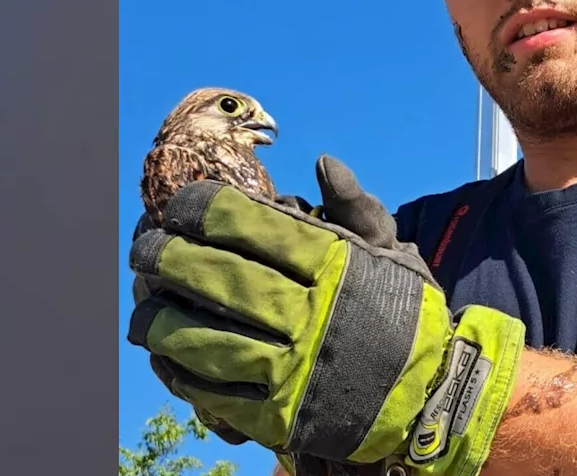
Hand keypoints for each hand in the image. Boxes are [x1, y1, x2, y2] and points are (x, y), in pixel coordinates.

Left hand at [126, 155, 526, 474]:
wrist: (432, 392)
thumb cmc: (404, 310)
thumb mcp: (391, 251)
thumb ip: (354, 206)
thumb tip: (323, 162)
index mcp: (333, 264)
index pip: (246, 223)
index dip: (199, 209)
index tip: (180, 206)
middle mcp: (308, 313)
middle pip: (212, 276)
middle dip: (164, 257)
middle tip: (144, 249)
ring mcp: (291, 368)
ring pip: (199, 338)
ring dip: (158, 318)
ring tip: (143, 304)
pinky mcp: (277, 415)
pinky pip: (210, 392)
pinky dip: (177, 371)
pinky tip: (164, 353)